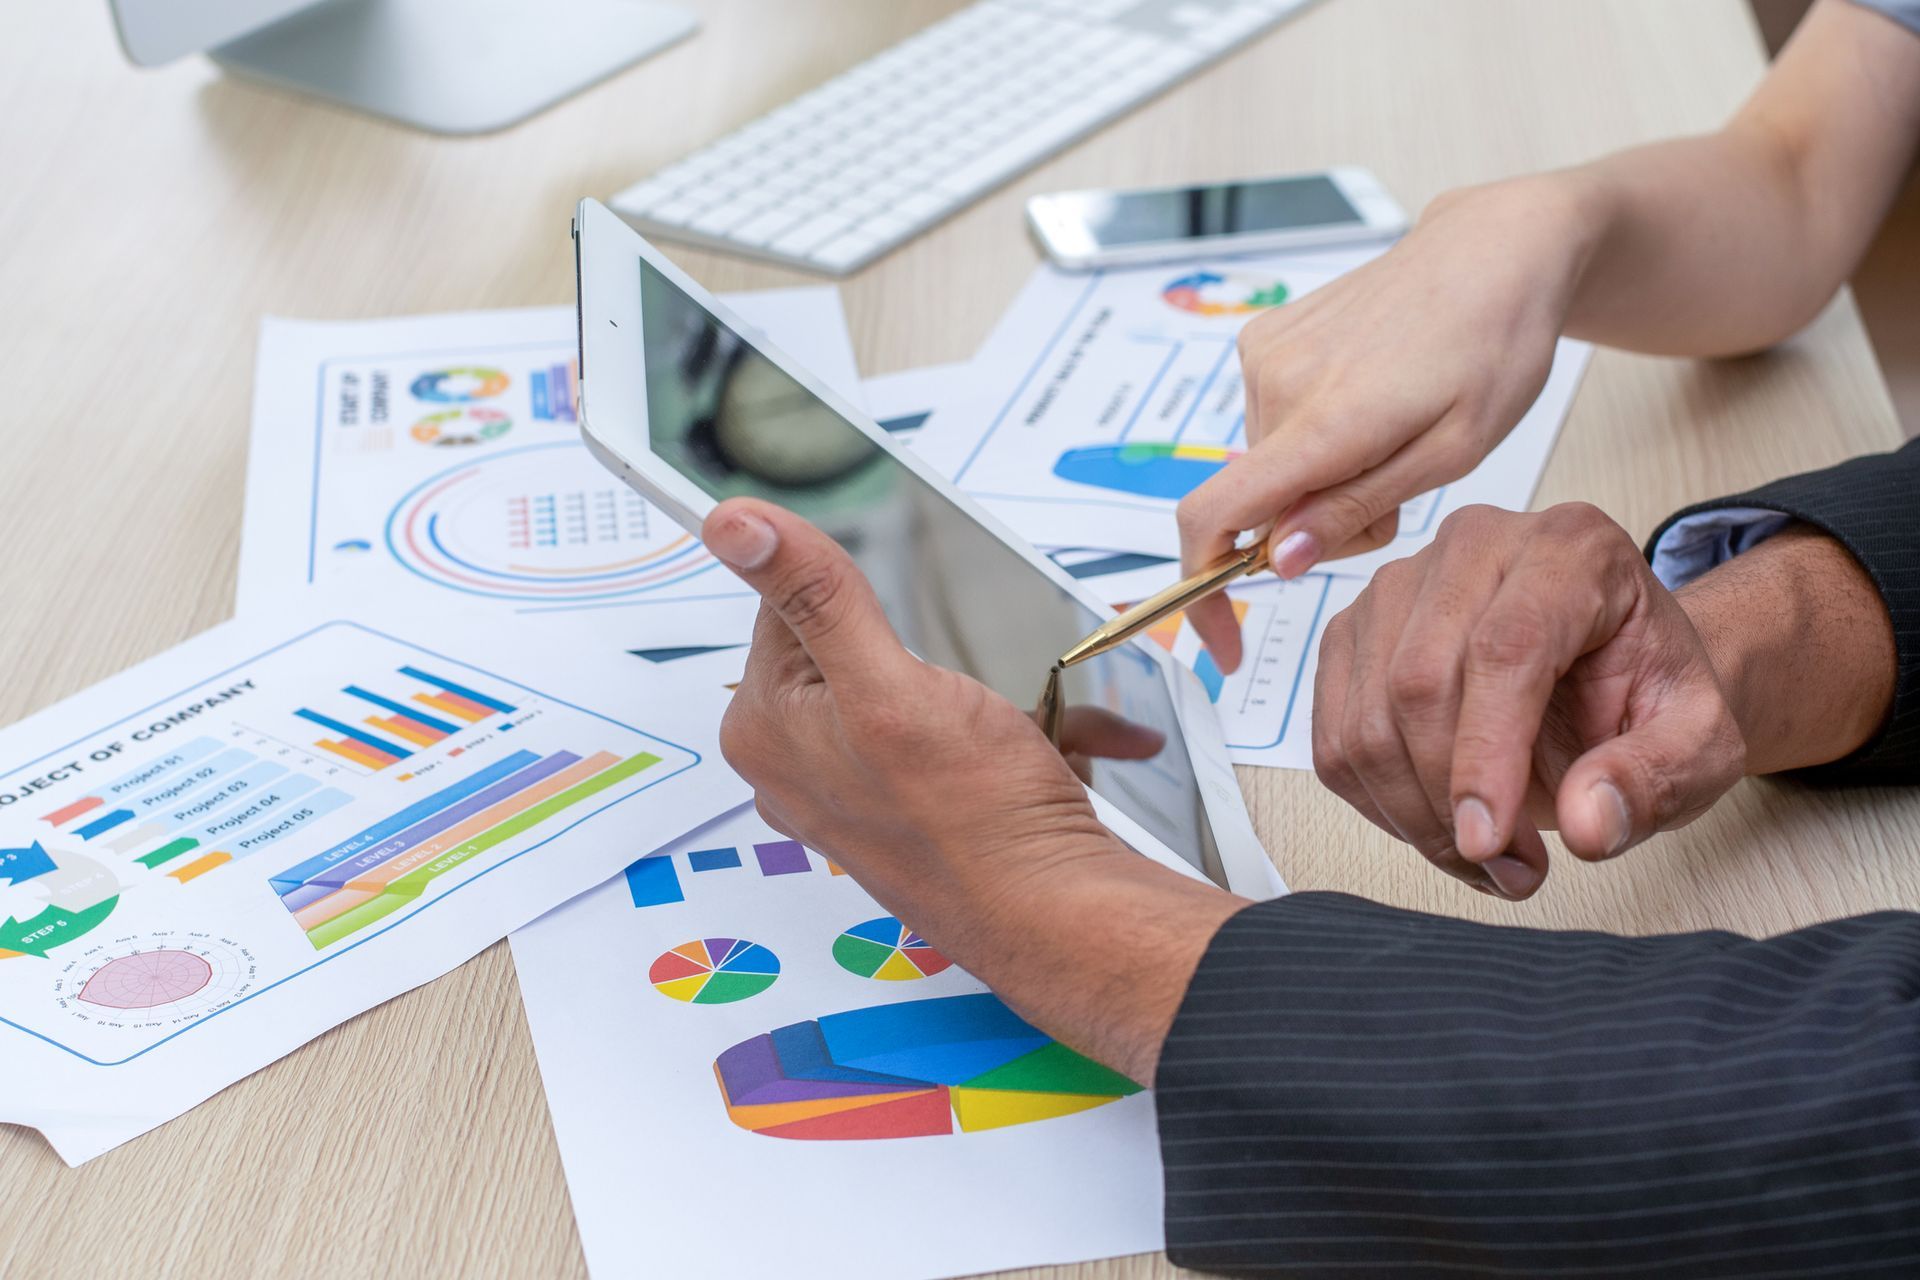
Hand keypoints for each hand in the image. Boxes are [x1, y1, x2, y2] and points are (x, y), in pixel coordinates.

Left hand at [702, 498, 1245, 1083]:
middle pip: (861, 645)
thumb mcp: (888, 684)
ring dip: (990, 690)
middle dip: (939, 651)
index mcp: (764, 728)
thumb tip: (734, 524)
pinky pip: (958, 741)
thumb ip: (815, 596)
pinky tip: (1057, 746)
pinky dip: (1016, 731)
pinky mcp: (912, 810)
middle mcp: (796, 762)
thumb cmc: (973, 821)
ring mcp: (856, 790)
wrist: (1055, 916)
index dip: (861, 603)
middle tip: (969, 698)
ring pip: (921, 689)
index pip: (789, 606)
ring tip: (1020, 727)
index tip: (907, 635)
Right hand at [1177, 180, 1587, 669]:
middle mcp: (1276, 384)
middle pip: (1255, 503)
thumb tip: (1275, 560)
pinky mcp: (1263, 335)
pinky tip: (1369, 398)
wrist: (1494, 249)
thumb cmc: (1494, 345)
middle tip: (1396, 496)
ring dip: (1318, 478)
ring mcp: (1263, 354)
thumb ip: (1355, 509)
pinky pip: (1270, 421)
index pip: (1212, 518)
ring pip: (1266, 466)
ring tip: (1393, 433)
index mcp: (1326, 421)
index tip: (1221, 641)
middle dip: (1310, 526)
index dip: (1201, 594)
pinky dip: (1311, 435)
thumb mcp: (1451, 453)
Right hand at [1311, 503, 1746, 899]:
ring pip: (1366, 718)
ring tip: (1488, 857)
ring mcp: (1398, 586)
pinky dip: (1381, 805)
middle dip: (1451, 800)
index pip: (1505, 647)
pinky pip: (1334, 740)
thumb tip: (1590, 822)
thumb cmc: (1647, 693)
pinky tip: (1440, 823)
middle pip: (1419, 681)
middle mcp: (1472, 546)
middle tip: (1511, 870)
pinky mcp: (1352, 635)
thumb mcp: (1701, 741)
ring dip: (1415, 815)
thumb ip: (1660, 777)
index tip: (1490, 844)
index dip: (1487, 754)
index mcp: (1570, 548)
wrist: (1609, 675)